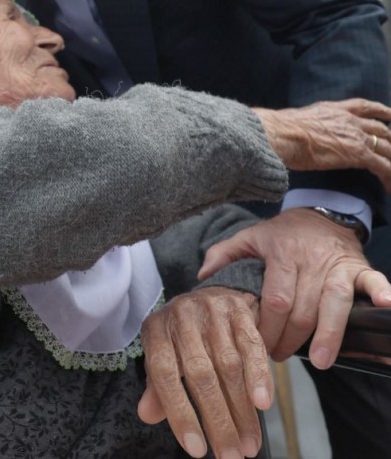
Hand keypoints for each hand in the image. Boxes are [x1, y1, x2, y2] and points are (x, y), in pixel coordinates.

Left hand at [138, 287, 272, 457]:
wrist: (210, 295)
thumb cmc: (182, 337)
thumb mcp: (163, 356)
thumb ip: (157, 387)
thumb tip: (147, 415)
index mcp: (157, 328)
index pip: (164, 372)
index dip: (179, 412)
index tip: (196, 450)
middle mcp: (182, 315)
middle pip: (200, 373)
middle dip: (218, 420)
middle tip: (231, 457)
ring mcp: (211, 309)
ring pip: (229, 364)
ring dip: (242, 409)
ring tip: (249, 444)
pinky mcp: (238, 309)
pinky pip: (251, 345)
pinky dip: (259, 376)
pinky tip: (263, 404)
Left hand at [198, 208, 390, 367]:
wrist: (319, 211)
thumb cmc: (282, 233)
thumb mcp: (250, 237)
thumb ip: (224, 254)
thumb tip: (202, 276)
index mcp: (282, 253)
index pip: (275, 298)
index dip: (267, 327)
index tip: (259, 346)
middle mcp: (310, 259)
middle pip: (303, 308)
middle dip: (291, 339)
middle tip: (279, 358)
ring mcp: (336, 263)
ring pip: (334, 302)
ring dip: (329, 334)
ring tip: (320, 362)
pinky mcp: (358, 266)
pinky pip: (372, 280)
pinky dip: (381, 293)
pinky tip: (386, 306)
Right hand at [253, 99, 390, 190]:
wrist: (283, 135)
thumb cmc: (282, 130)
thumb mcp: (300, 119)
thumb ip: (310, 125)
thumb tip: (301, 133)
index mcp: (335, 109)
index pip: (364, 107)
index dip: (381, 110)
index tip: (390, 114)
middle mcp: (350, 120)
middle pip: (381, 129)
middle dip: (390, 141)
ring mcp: (356, 136)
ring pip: (386, 148)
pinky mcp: (358, 154)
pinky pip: (383, 166)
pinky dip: (389, 176)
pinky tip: (389, 188)